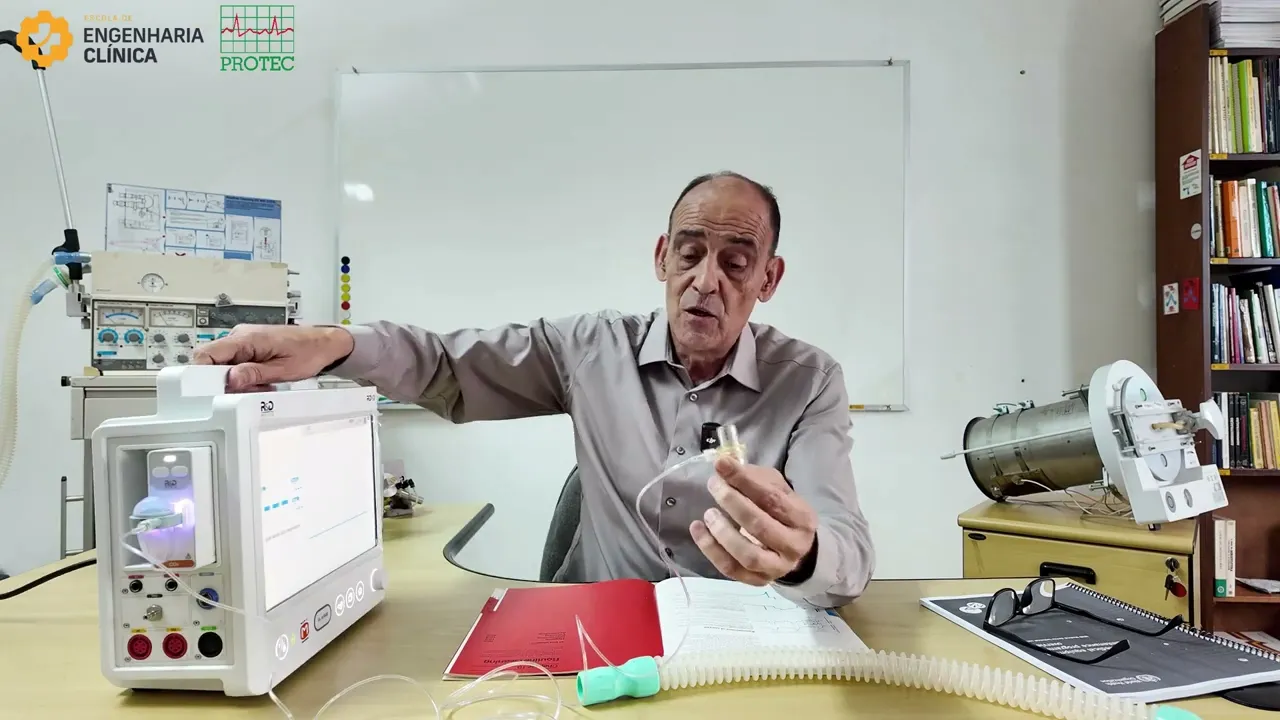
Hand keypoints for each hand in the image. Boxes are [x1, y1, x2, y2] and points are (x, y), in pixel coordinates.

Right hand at [191, 324, 354, 391]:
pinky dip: (245, 375)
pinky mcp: (248, 346)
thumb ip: (253, 374)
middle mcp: (240, 336)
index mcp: (246, 338)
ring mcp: (243, 340)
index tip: (209, 389)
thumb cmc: (308, 353)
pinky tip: (261, 381)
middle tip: (246, 390)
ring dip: (238, 380)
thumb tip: (229, 379)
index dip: (201, 373)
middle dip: (225, 381)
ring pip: (224, 365)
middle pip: (213, 362)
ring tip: (261, 385)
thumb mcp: (282, 370)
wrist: (324, 343)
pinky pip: (236, 363)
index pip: (207, 353)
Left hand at [689, 455, 818, 585]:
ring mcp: (777, 567)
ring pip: (747, 554)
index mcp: (802, 518)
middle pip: (759, 526)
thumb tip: (725, 466)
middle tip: (714, 485)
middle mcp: (793, 546)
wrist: (793, 548)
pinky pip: (731, 569)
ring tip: (709, 513)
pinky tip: (698, 530)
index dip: (744, 481)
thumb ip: (755, 478)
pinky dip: (710, 550)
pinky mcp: (758, 580)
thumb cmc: (781, 513)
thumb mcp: (777, 489)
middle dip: (732, 502)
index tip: (721, 464)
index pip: (772, 498)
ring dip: (722, 532)